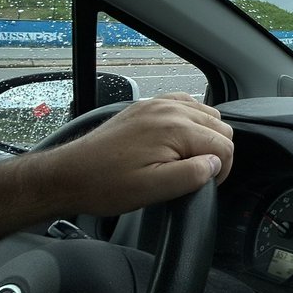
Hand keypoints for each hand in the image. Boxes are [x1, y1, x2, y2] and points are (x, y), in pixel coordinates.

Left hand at [38, 93, 234, 216]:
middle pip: (219, 125)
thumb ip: (192, 175)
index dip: (223, 169)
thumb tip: (215, 164)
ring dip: (206, 136)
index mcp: (174, 129)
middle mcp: (169, 109)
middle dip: (217, 151)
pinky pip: (186, 104)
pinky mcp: (147, 106)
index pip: (224, 144)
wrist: (69, 174)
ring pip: (206, 113)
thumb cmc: (106, 184)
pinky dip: (192, 120)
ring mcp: (157, 104)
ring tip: (189, 159)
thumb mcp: (153, 189)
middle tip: (199, 174)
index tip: (208, 184)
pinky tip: (180, 140)